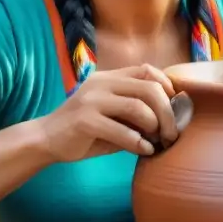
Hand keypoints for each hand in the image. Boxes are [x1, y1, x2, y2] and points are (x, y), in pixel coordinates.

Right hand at [39, 64, 179, 161]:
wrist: (46, 139)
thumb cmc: (85, 131)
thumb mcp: (112, 115)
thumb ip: (136, 112)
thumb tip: (172, 119)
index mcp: (109, 78)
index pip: (147, 70)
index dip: (167, 87)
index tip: (176, 107)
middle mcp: (101, 84)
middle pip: (148, 88)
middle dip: (168, 112)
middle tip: (172, 133)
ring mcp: (91, 100)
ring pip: (137, 107)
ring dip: (155, 126)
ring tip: (159, 141)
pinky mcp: (85, 121)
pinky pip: (121, 130)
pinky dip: (138, 142)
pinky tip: (145, 151)